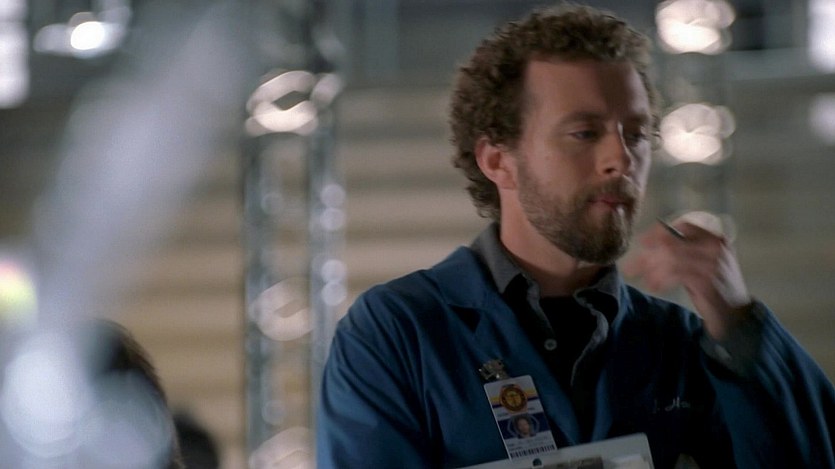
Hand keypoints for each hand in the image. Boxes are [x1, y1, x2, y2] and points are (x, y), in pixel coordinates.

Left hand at [622, 219, 752, 339]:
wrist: (737, 313)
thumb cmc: (715, 286)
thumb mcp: (701, 262)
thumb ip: (682, 250)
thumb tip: (649, 244)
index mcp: (715, 238)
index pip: (685, 224)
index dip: (660, 231)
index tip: (642, 241)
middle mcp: (716, 247)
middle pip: (674, 243)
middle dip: (648, 255)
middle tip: (629, 267)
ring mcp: (714, 264)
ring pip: (672, 259)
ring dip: (651, 269)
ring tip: (641, 278)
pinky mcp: (708, 282)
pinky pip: (677, 275)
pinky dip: (662, 280)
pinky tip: (654, 286)